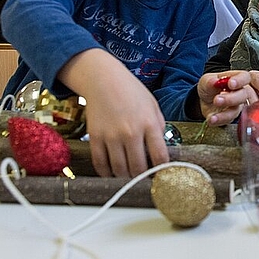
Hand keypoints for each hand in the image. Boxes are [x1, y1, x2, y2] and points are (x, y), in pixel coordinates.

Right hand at [58, 49, 168, 176]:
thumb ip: (158, 128)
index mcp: (149, 124)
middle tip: (145, 179)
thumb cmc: (131, 91)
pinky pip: (100, 164)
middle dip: (143, 178)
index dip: (163, 171)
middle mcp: (130, 132)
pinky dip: (107, 173)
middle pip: (138, 168)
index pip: (160, 157)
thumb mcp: (153, 106)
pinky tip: (113, 172)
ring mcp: (111, 136)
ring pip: (119, 170)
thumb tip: (161, 150)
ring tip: (130, 176)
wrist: (103, 79)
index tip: (163, 175)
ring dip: (126, 178)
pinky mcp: (95, 137)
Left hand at [197, 70, 258, 125]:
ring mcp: (239, 106)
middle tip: (218, 100)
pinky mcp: (233, 117)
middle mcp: (242, 92)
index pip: (247, 77)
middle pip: (245, 94)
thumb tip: (214, 81)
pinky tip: (212, 119)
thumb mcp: (206, 81)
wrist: (203, 103)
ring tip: (213, 114)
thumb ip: (209, 81)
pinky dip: (220, 120)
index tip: (231, 84)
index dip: (241, 80)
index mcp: (239, 79)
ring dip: (225, 113)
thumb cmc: (209, 88)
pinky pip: (230, 120)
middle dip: (232, 98)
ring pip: (239, 110)